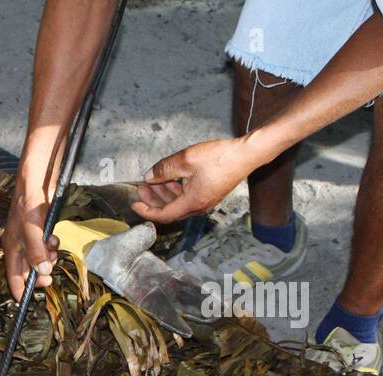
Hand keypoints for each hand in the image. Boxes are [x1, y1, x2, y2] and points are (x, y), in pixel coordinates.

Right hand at [2, 184, 60, 299]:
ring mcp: (28, 239)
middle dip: (40, 273)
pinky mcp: (38, 231)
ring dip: (48, 259)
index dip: (19, 290)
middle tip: (51, 276)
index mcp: (12, 248)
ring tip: (53, 249)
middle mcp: (18, 246)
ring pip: (39, 259)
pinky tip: (54, 237)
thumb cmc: (29, 204)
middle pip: (28, 270)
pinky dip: (51, 246)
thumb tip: (42, 273)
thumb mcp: (33, 231)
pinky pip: (45, 247)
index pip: (13, 277)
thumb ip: (37, 252)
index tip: (26, 301)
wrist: (35, 182)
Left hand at [132, 137, 258, 223]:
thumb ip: (164, 169)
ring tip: (153, 180)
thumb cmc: (221, 157)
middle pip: (169, 210)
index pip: (163, 215)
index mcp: (192, 203)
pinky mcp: (210, 193)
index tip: (134, 204)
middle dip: (153, 200)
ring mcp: (205, 200)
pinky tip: (170, 178)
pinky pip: (187, 196)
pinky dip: (176, 190)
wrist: (247, 154)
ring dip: (164, 193)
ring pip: (178, 203)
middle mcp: (199, 206)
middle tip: (142, 187)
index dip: (146, 211)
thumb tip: (149, 176)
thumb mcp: (186, 160)